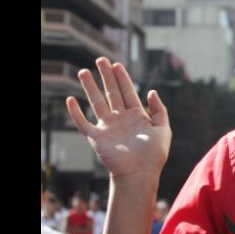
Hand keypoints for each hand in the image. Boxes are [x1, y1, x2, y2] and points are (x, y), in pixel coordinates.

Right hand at [65, 57, 171, 180]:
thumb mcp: (163, 129)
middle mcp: (121, 119)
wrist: (140, 173)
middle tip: (100, 59)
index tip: (117, 64)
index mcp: (137, 116)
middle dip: (106, 76)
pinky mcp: (96, 137)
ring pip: (96, 102)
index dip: (122, 78)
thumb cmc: (154, 155)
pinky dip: (75, 112)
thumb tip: (151, 91)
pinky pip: (82, 123)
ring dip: (90, 87)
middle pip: (111, 93)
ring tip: (84, 71)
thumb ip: (159, 110)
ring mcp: (107, 127)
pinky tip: (71, 100)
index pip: (128, 92)